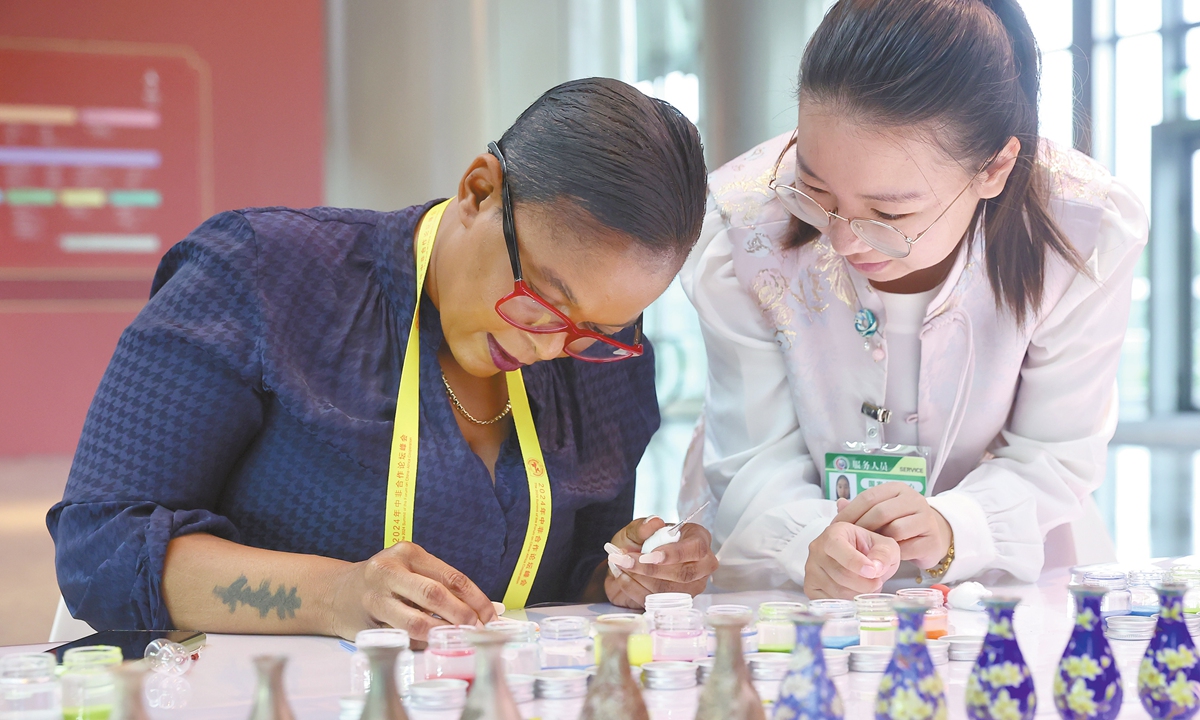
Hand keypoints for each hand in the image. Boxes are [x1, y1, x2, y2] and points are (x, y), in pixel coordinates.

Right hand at [327, 541, 497, 640]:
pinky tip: (434, 644)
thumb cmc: (385, 582)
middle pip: (434, 595)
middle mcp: (389, 570)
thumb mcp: (410, 571)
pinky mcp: (366, 622)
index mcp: (408, 553)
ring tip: (459, 639)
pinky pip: (402, 637)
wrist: (335, 593)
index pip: (451, 576)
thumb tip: (487, 610)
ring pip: (416, 621)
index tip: (491, 616)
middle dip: (462, 616)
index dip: (476, 598)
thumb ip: (443, 586)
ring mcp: (375, 597)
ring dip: (443, 634)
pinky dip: (422, 643)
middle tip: (478, 631)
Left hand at [603, 517, 718, 608]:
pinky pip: (657, 601)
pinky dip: (635, 589)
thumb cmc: (639, 544)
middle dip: (652, 569)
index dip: (675, 553)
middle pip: (685, 573)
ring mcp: (691, 587)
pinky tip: (623, 577)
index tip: (650, 555)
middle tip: (627, 560)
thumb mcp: (636, 531)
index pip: (696, 548)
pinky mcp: (677, 603)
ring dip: (641, 578)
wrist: (627, 565)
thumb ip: (643, 527)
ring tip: (621, 565)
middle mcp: (700, 565)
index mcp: (698, 539)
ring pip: (670, 590)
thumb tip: (653, 522)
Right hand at [804, 521, 900, 598]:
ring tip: (867, 586)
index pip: (838, 548)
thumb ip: (883, 554)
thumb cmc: (869, 550)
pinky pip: (830, 602)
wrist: (857, 558)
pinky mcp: (810, 587)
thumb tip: (876, 568)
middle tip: (877, 582)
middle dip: (865, 583)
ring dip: (858, 593)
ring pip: (837, 591)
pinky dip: (847, 602)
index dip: (856, 563)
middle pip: (840, 574)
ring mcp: (811, 569)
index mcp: (833, 533)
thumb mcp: (885, 546)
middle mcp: (817, 549)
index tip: (873, 572)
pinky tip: (855, 593)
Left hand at [833, 483, 951, 568]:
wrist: (932, 538)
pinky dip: (893, 554)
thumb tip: (839, 503)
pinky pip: (908, 548)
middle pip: (881, 512)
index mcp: (897, 489)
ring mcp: (927, 519)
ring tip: (866, 549)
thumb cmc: (901, 523)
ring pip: (895, 529)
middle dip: (862, 528)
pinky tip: (883, 558)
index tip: (836, 526)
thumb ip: (861, 509)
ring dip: (878, 542)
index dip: (850, 512)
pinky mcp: (932, 540)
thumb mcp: (881, 512)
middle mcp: (914, 499)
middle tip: (848, 541)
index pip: (869, 497)